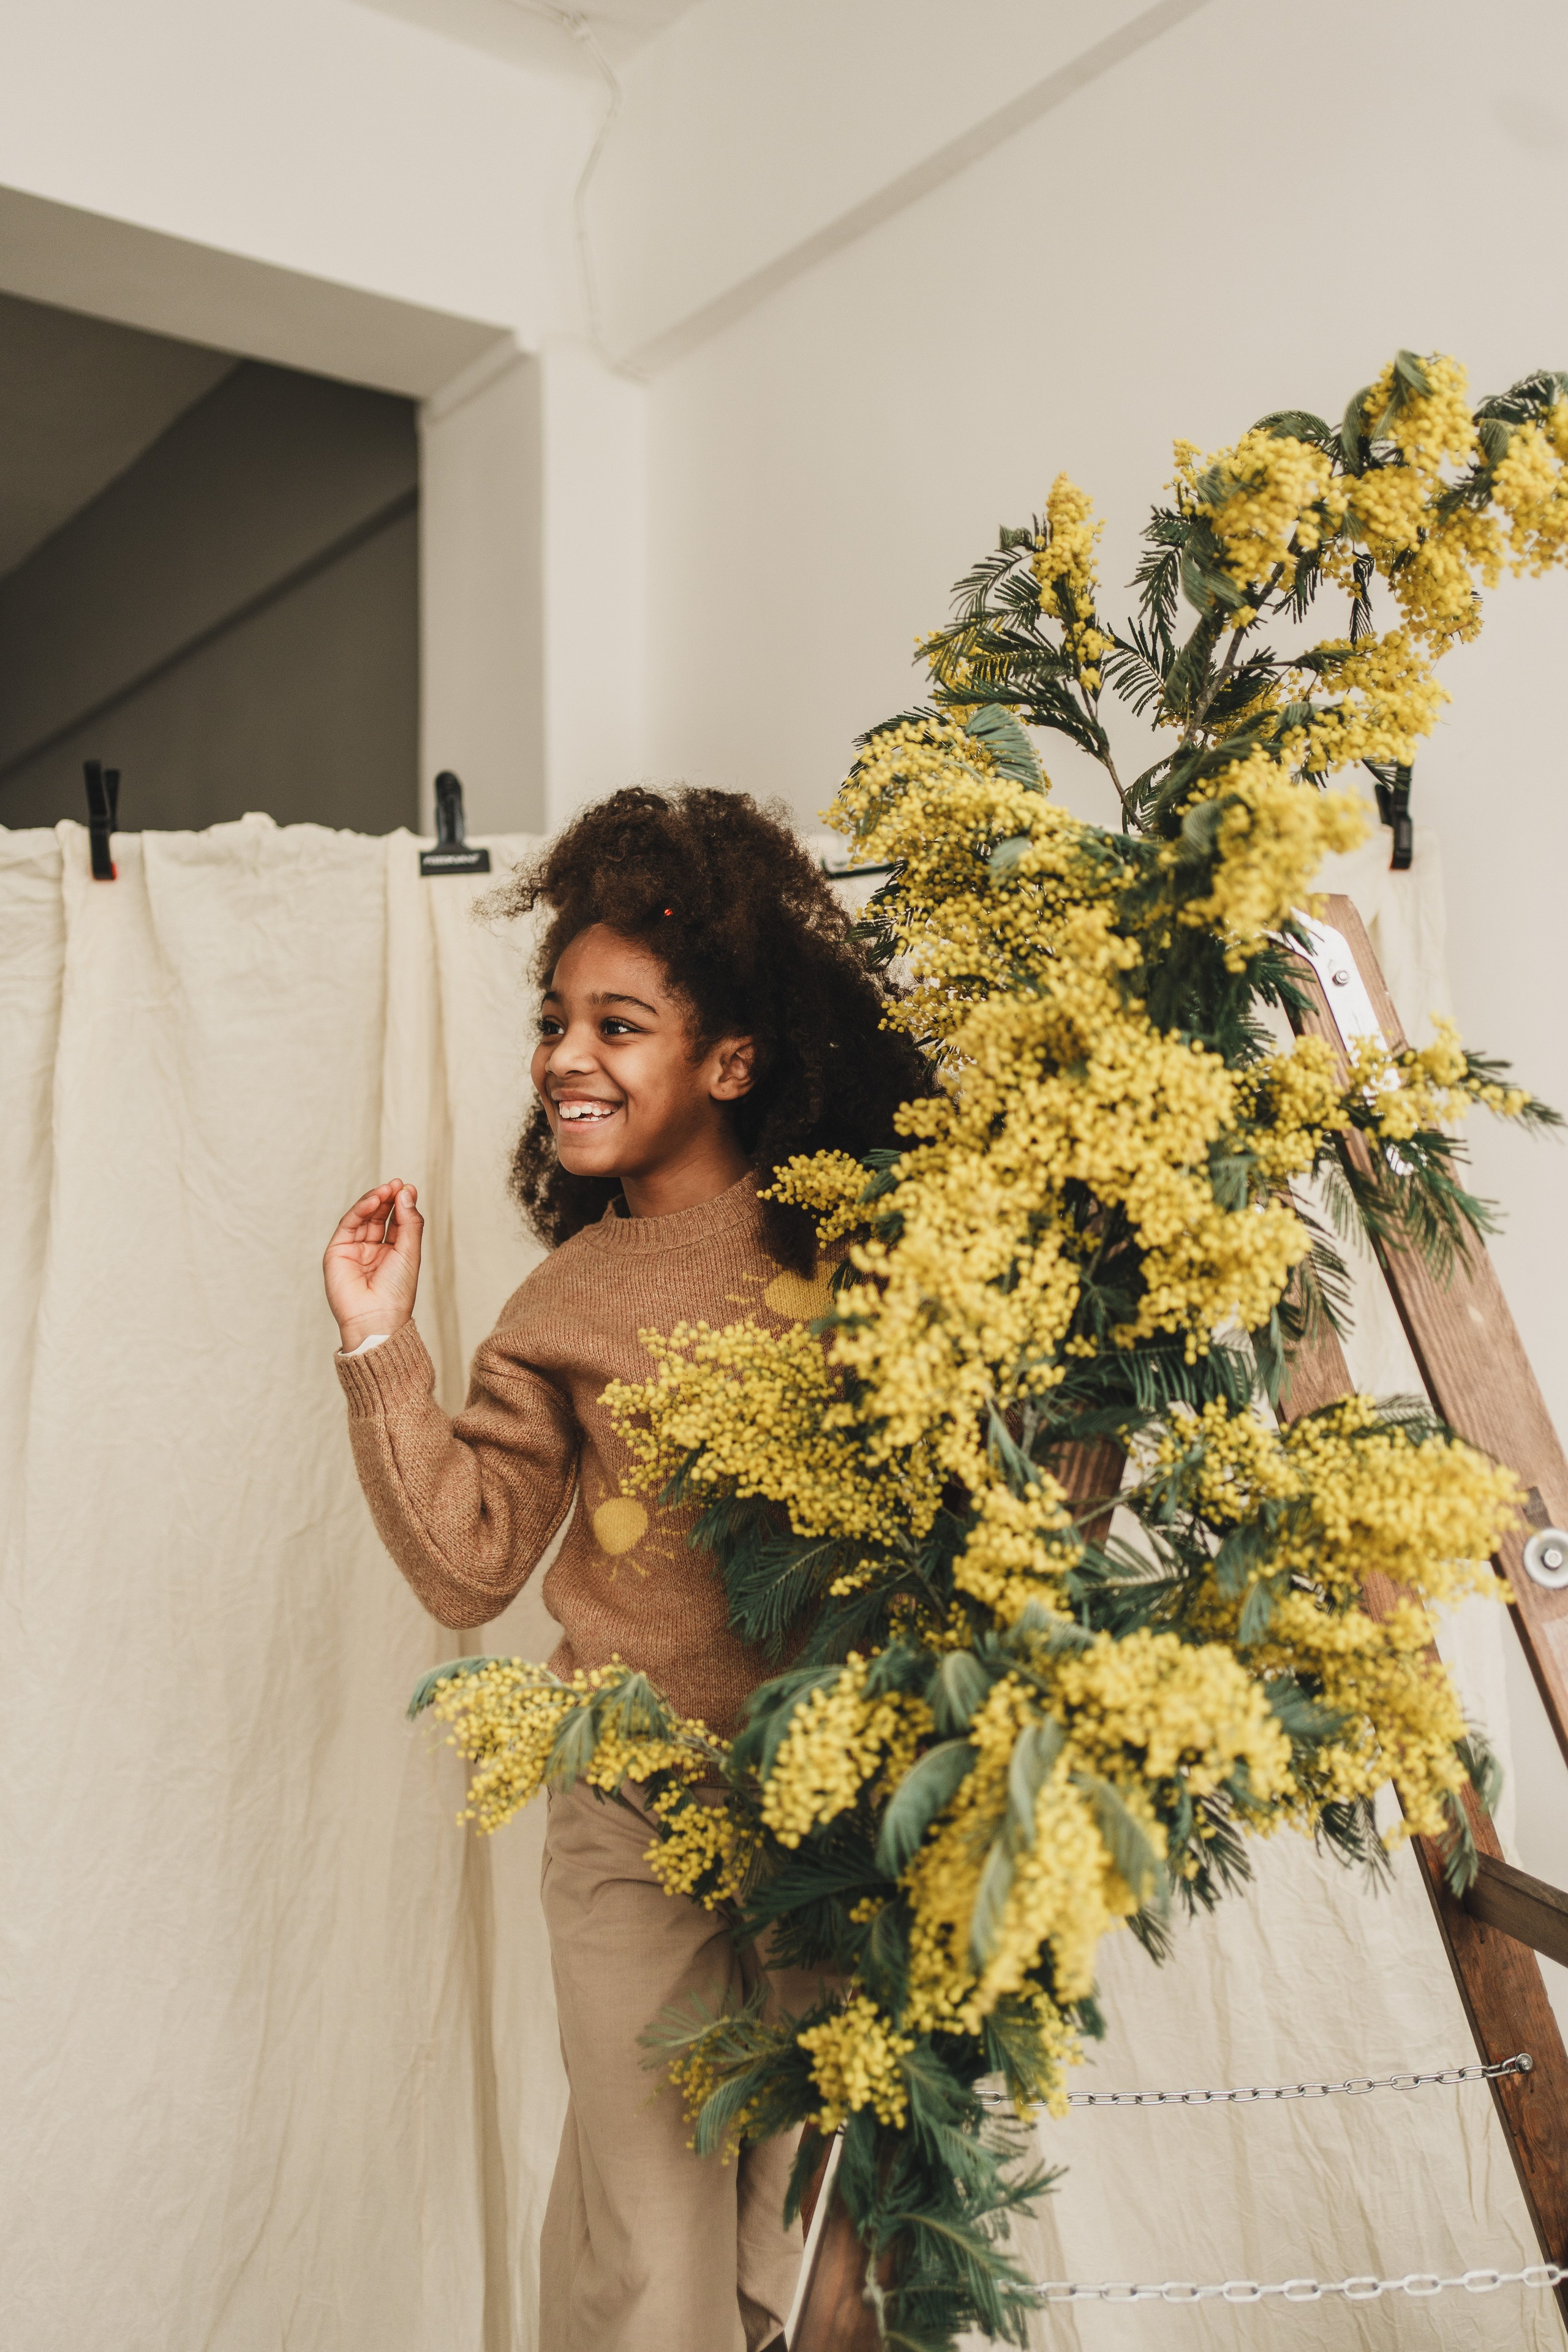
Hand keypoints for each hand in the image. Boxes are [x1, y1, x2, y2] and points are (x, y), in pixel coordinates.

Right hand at [324, 1180, 422, 1352]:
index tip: (408, 1187)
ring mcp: (355, 1250)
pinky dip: (360, 1210)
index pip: (397, 1222)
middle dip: (388, 1198)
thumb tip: (406, 1191)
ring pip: (363, 1218)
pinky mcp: (338, 1251)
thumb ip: (409, 1221)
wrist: (376, 1317)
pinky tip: (373, 1201)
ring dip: (375, 1201)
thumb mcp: (409, 1251)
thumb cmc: (397, 1291)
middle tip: (396, 1184)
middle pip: (380, 1216)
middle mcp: (373, 1250)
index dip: (402, 1204)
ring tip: (386, 1189)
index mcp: (393, 1253)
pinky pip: (349, 1225)